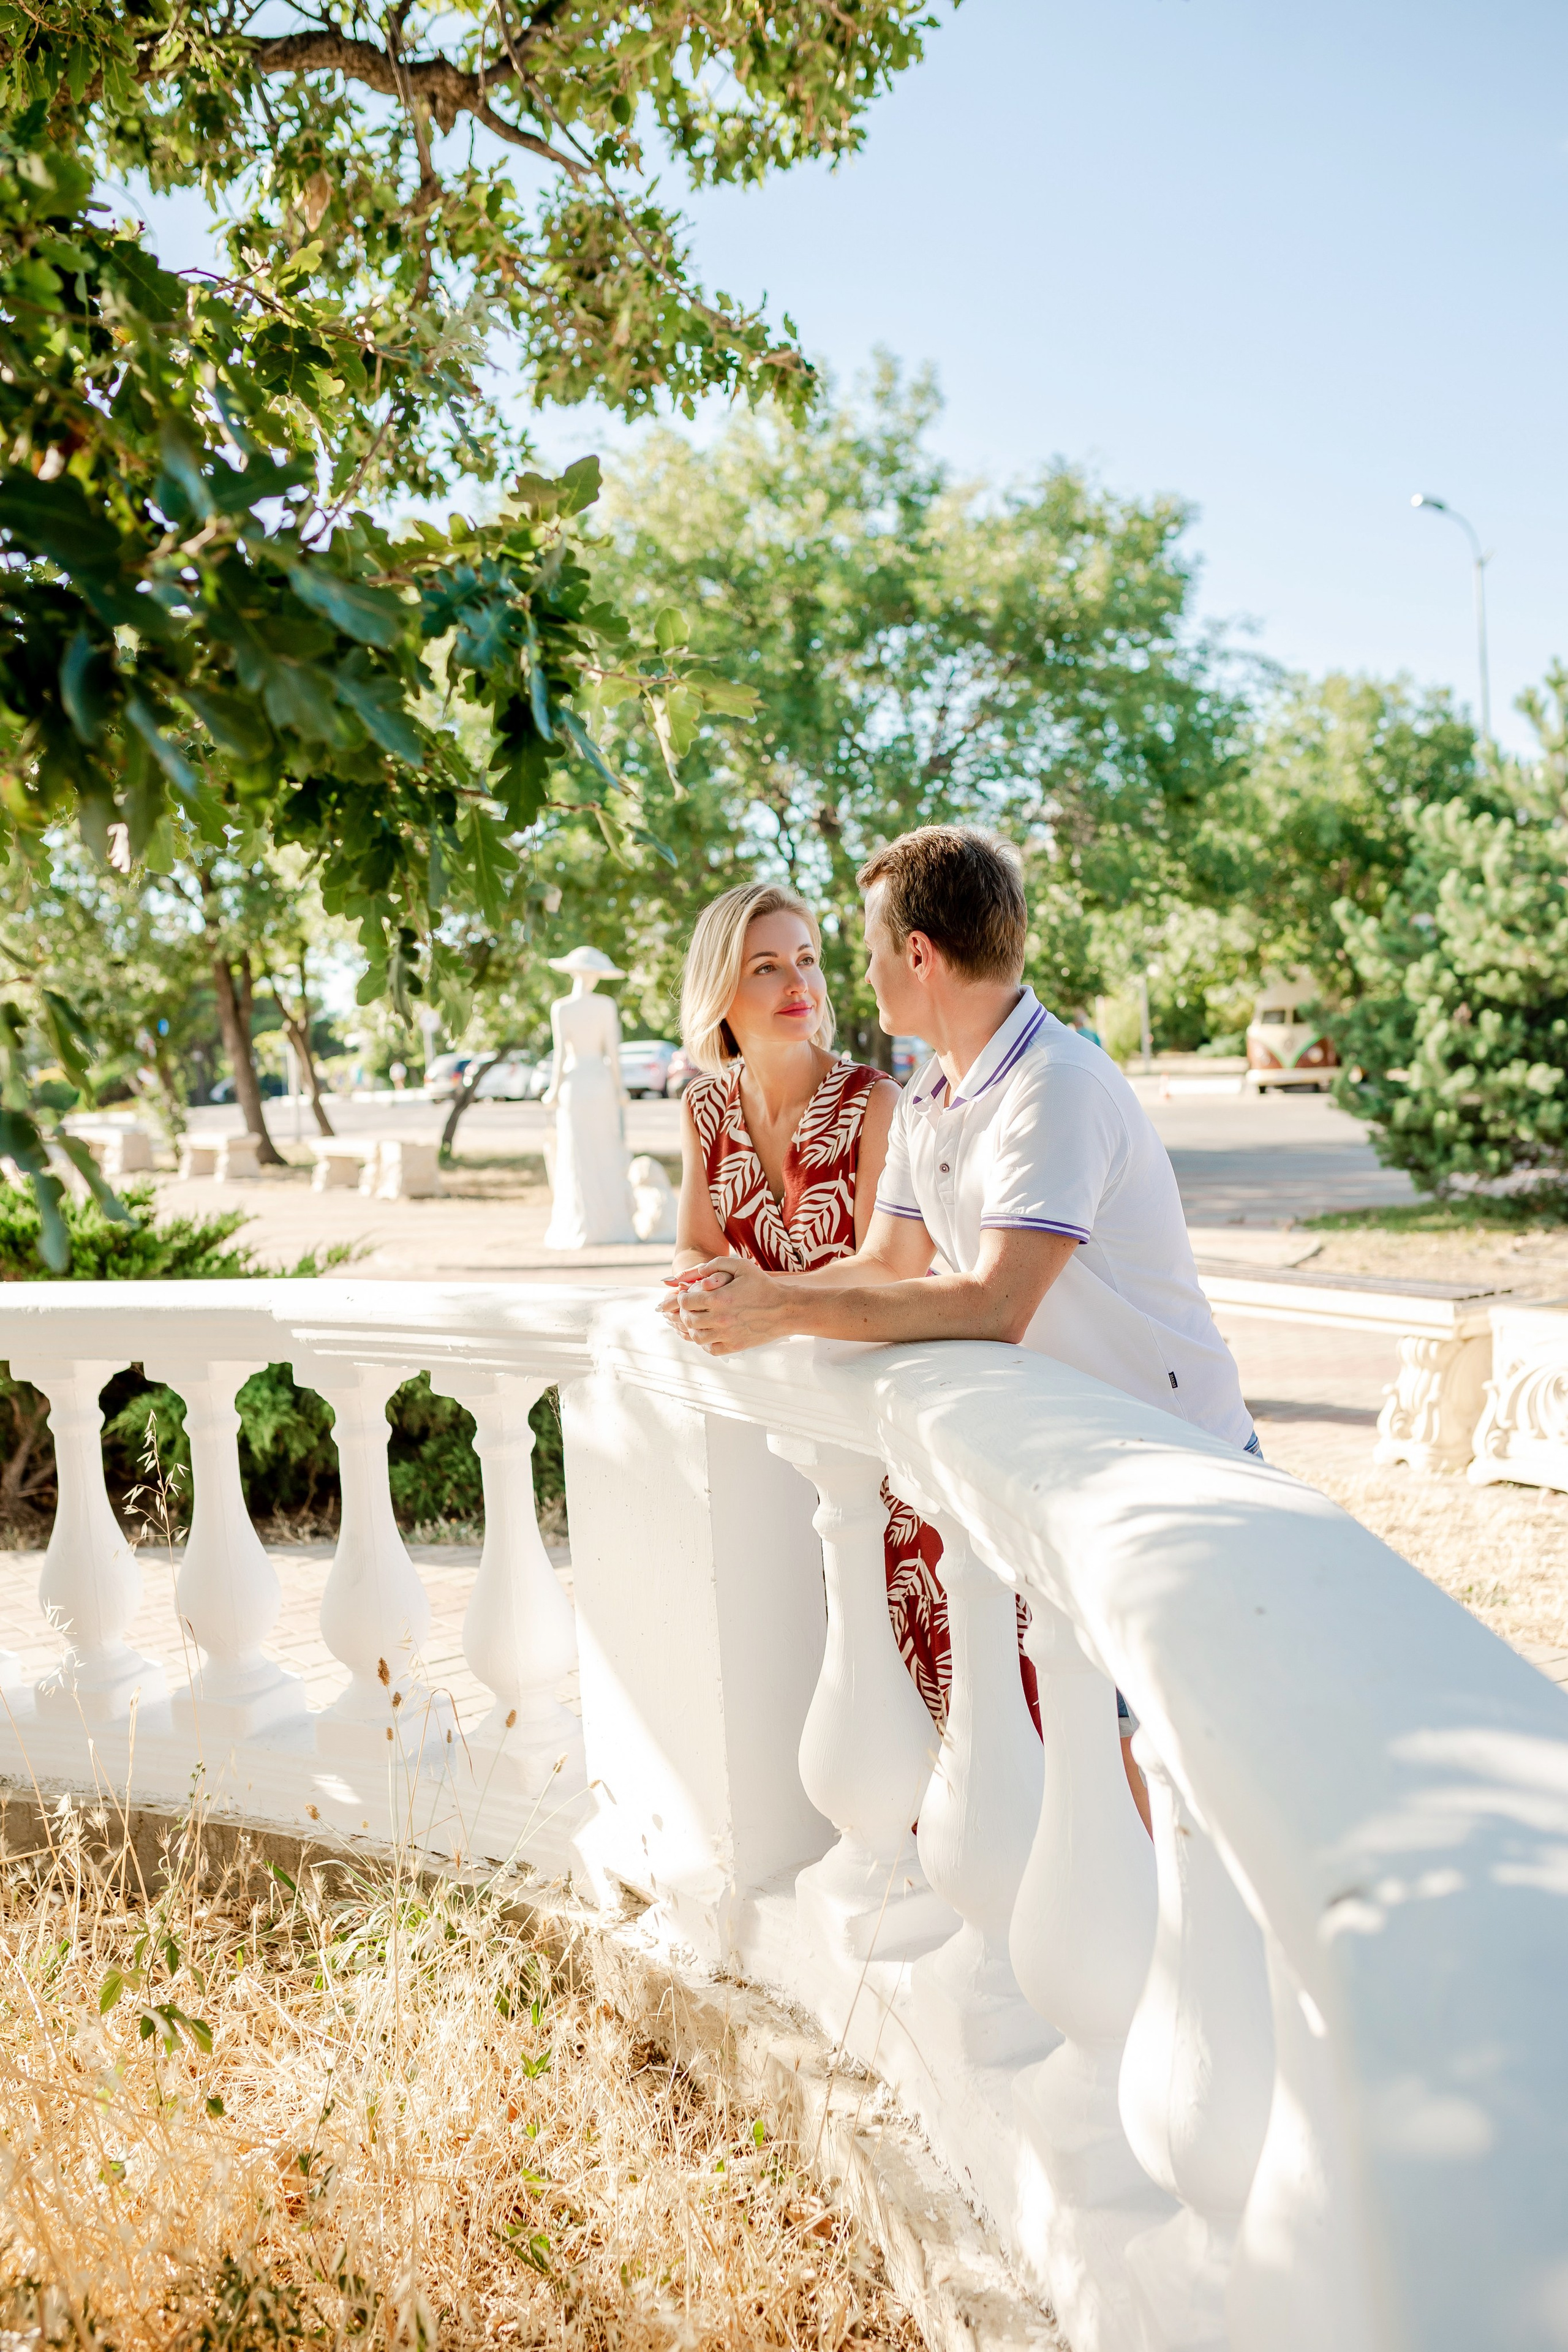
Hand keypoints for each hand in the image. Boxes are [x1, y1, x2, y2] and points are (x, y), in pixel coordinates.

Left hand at [662, 1258, 787, 1352]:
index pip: (686, 1301)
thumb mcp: (742, 1266)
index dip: (682, 1298)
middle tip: (688, 1308)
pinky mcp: (735, 1346)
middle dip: (684, 1312)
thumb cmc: (764, 1286)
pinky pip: (711, 1349)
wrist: (785, 1309)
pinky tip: (709, 1334)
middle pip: (688, 1319)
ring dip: (693, 1328)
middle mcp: (720, 1319)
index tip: (685, 1296)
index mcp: (718, 1298)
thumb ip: (717, 1264)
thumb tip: (698, 1271)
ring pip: (697, 1336)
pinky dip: (705, 1343)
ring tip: (697, 1322)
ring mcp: (727, 1334)